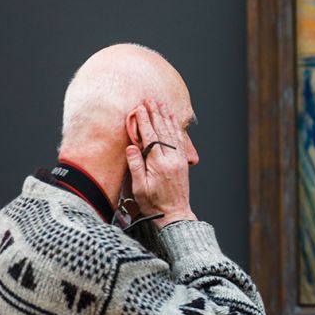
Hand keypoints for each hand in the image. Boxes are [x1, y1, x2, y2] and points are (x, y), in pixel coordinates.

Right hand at [125, 98, 196, 228]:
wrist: (174, 214)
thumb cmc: (153, 204)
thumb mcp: (139, 188)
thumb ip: (136, 166)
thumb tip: (131, 146)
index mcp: (159, 164)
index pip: (150, 137)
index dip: (144, 121)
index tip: (139, 108)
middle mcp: (171, 159)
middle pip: (162, 131)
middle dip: (155, 114)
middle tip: (150, 99)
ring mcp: (179, 159)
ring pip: (172, 133)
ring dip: (166, 117)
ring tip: (161, 104)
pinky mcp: (183, 162)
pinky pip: (180, 141)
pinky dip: (175, 128)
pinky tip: (172, 120)